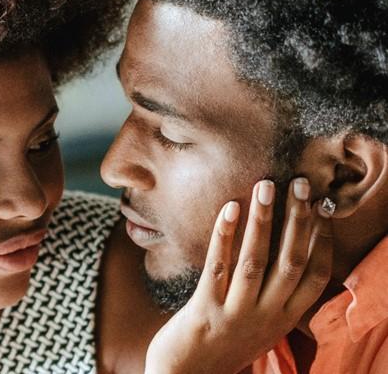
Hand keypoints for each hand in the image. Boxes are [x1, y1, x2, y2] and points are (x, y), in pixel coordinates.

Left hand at [144, 177, 333, 373]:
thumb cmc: (224, 342)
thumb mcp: (261, 323)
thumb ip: (275, 295)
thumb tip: (285, 251)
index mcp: (285, 317)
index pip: (315, 274)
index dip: (320, 239)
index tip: (321, 207)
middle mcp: (267, 316)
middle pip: (291, 261)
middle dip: (297, 220)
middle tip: (301, 184)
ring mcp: (237, 314)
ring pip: (256, 261)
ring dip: (262, 221)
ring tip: (265, 186)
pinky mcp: (205, 311)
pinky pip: (218, 268)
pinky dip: (224, 237)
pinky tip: (227, 209)